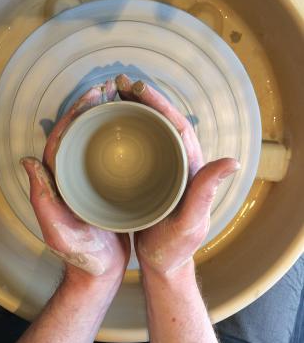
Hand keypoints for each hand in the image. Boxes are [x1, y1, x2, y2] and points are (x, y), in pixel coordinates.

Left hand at [22, 81, 129, 282]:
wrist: (101, 270)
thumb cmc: (83, 255)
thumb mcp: (60, 233)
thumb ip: (43, 200)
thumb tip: (27, 160)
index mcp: (56, 182)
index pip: (61, 140)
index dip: (74, 115)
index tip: (92, 96)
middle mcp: (69, 176)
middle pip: (77, 134)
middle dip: (89, 108)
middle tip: (108, 88)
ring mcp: (86, 180)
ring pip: (91, 141)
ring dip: (102, 118)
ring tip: (118, 99)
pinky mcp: (103, 186)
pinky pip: (106, 156)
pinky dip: (115, 138)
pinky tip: (130, 129)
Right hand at [116, 74, 239, 275]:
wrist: (162, 260)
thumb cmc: (175, 245)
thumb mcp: (191, 222)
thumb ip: (206, 193)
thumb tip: (232, 161)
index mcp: (191, 168)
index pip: (178, 126)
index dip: (159, 104)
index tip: (138, 88)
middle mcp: (178, 163)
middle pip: (163, 122)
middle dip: (143, 100)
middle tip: (120, 83)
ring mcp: (163, 168)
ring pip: (150, 131)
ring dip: (133, 111)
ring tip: (113, 95)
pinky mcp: (148, 176)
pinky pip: (139, 146)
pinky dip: (127, 131)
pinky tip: (111, 125)